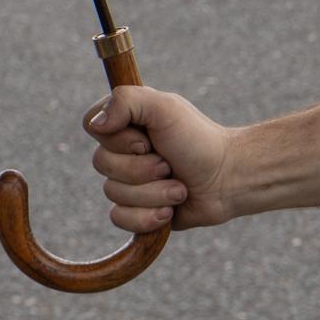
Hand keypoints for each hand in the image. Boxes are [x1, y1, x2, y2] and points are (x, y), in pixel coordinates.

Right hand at [83, 84, 235, 232]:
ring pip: (113, 193)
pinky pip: (119, 218)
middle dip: (142, 170)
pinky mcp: (136, 210)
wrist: (227, 180)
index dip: (117, 139)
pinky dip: (147, 217)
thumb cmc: (198, 139)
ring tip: (178, 188)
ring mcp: (128, 181)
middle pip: (101, 164)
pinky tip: (169, 211)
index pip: (91, 126)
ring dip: (153, 194)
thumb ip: (125, 101)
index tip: (146, 140)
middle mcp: (123, 150)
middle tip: (170, 164)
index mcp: (125, 121)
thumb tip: (94, 125)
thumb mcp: (164, 107)